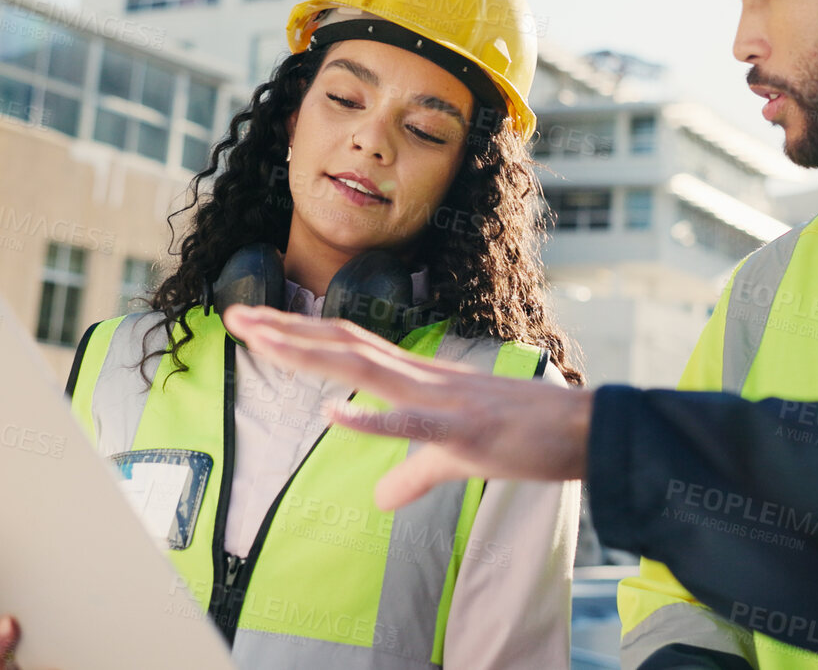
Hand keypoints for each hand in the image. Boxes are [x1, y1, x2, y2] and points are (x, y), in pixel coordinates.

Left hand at [222, 305, 592, 508]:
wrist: (583, 431)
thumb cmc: (523, 437)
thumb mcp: (456, 459)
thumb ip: (413, 473)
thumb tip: (381, 498)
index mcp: (418, 377)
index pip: (348, 345)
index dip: (301, 333)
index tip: (254, 323)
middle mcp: (422, 376)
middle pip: (343, 345)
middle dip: (287, 332)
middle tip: (234, 318)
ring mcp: (440, 398)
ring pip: (364, 369)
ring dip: (310, 355)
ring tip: (262, 342)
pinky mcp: (463, 431)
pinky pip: (411, 424)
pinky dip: (371, 419)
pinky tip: (333, 415)